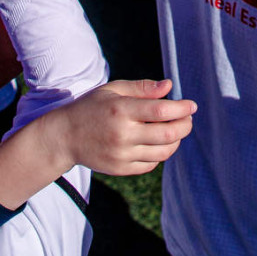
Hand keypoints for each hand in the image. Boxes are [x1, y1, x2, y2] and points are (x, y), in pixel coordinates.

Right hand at [46, 78, 195, 175]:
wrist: (64, 136)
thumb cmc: (91, 107)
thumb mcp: (113, 90)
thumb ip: (142, 88)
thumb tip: (169, 86)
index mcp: (121, 110)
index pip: (162, 110)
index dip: (182, 108)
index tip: (192, 106)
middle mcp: (123, 134)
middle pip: (168, 134)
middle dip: (185, 126)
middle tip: (188, 119)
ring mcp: (122, 155)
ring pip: (163, 152)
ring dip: (176, 141)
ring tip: (174, 130)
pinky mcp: (120, 169)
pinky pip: (151, 164)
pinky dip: (160, 154)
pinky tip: (156, 143)